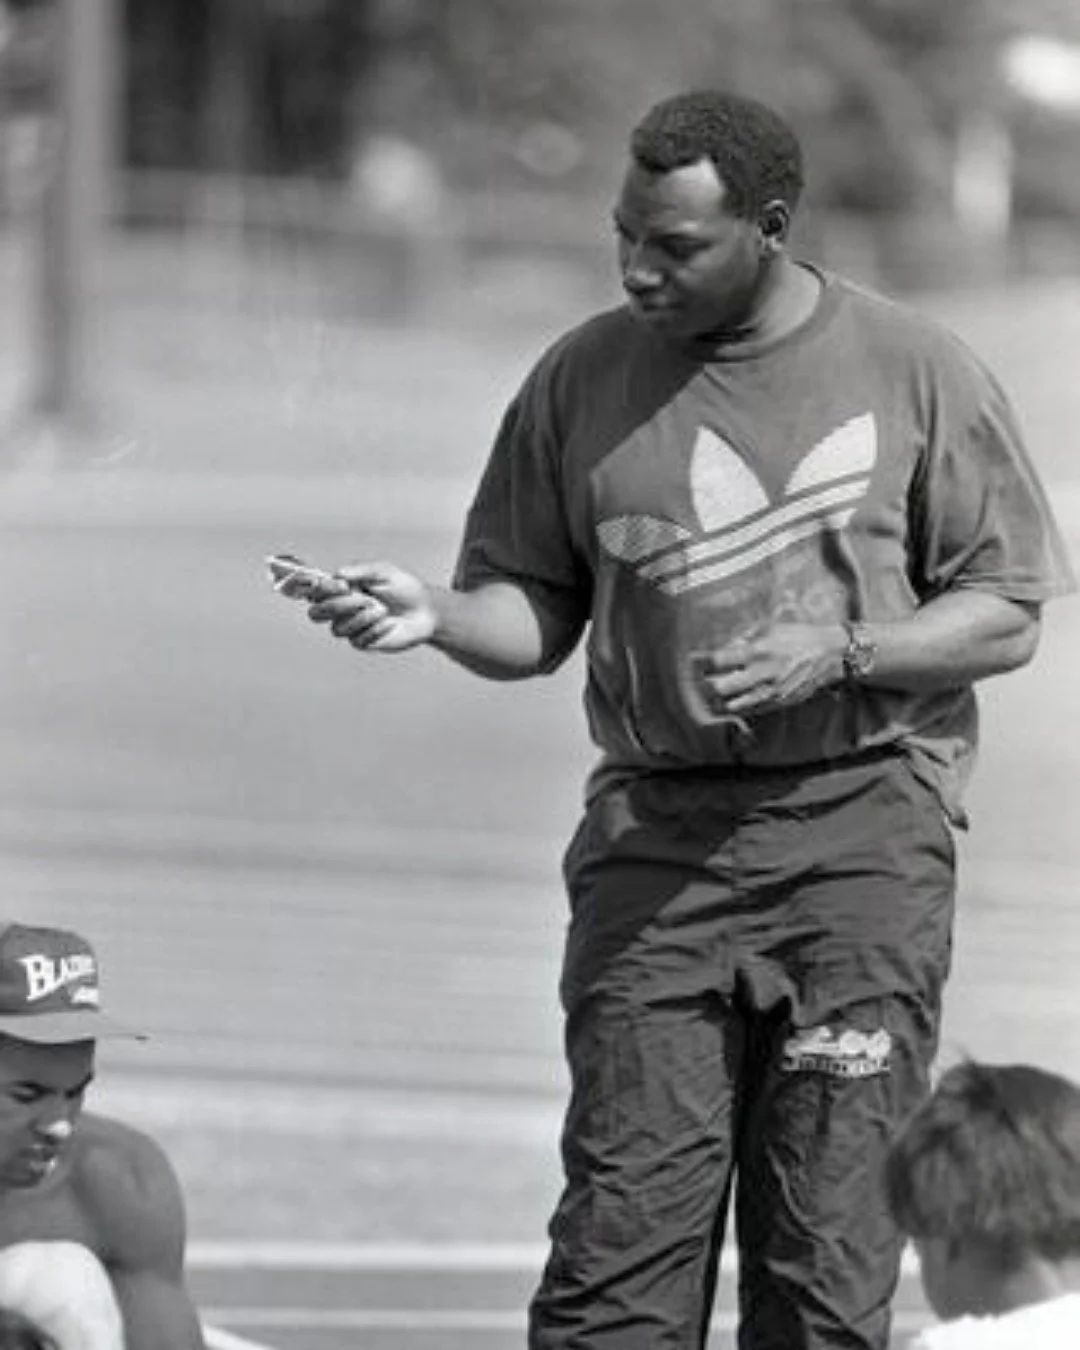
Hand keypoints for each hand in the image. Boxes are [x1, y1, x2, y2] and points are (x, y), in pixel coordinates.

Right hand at [307, 561, 436, 652]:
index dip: (323, 590)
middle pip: (316, 614)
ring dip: (362, 618)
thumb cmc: (405, 588)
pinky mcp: (363, 642)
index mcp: (342, 589)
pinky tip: (389, 624)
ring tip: (383, 610)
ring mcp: (351, 627)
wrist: (426, 610)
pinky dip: (375, 630)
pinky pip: (357, 640)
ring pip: (337, 628)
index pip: (316, 592)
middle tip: (364, 599)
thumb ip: (360, 570)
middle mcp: (342, 609)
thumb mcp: (383, 571)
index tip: (344, 586)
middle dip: (338, 606)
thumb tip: (338, 573)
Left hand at [696, 623, 845, 715]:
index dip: (700, 662)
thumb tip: (725, 647)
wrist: (831, 655)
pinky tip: (732, 702)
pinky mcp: (777, 703)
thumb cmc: (799, 637)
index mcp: (757, 651)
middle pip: (719, 688)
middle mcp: (760, 674)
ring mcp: (769, 692)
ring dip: (718, 701)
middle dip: (705, 685)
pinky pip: (749, 712)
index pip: (718, 660)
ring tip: (712, 695)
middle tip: (700, 681)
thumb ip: (745, 637)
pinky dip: (736, 708)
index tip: (693, 661)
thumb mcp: (771, 628)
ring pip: (731, 705)